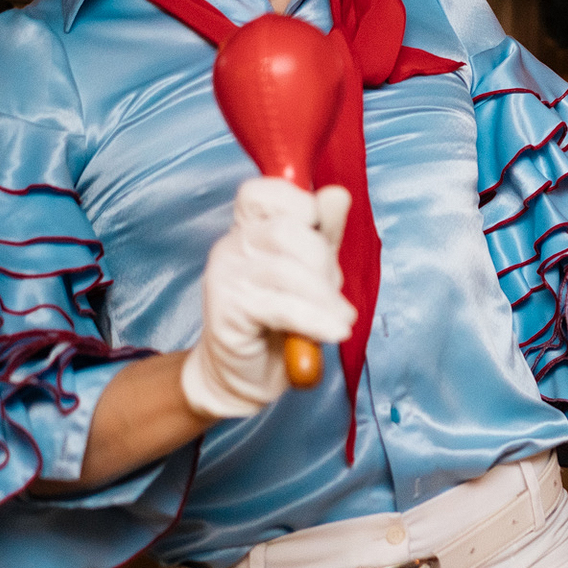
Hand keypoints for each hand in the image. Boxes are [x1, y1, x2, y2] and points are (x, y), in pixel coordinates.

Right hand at [180, 178, 354, 418]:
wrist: (243, 375)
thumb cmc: (279, 319)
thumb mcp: (311, 271)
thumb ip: (324, 233)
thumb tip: (336, 194)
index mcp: (249, 228)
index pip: (262, 191)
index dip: (295, 201)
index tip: (316, 227)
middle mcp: (232, 245)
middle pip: (287, 231)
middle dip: (322, 262)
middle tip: (334, 293)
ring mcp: (226, 276)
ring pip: (286, 270)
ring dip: (324, 297)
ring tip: (341, 320)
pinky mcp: (228, 310)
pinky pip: (281, 307)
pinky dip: (314, 319)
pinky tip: (334, 331)